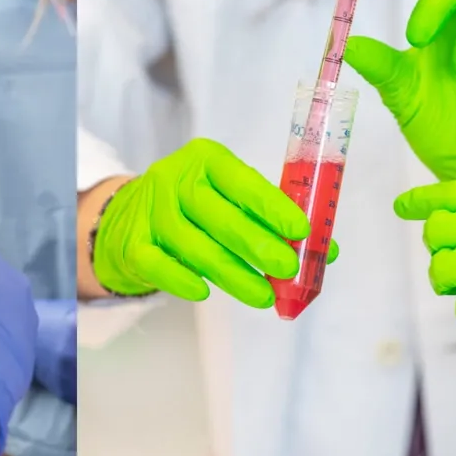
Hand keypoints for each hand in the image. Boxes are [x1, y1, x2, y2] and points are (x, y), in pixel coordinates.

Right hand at [93, 137, 327, 308]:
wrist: (130, 216)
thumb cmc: (196, 206)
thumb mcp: (229, 196)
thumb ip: (272, 218)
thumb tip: (325, 250)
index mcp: (205, 160)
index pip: (240, 180)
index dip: (271, 206)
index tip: (301, 231)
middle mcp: (174, 179)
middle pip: (217, 214)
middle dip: (256, 243)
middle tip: (288, 269)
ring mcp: (151, 212)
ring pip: (193, 244)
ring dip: (232, 273)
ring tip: (264, 295)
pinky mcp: (134, 244)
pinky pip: (159, 265)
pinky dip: (182, 279)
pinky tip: (204, 291)